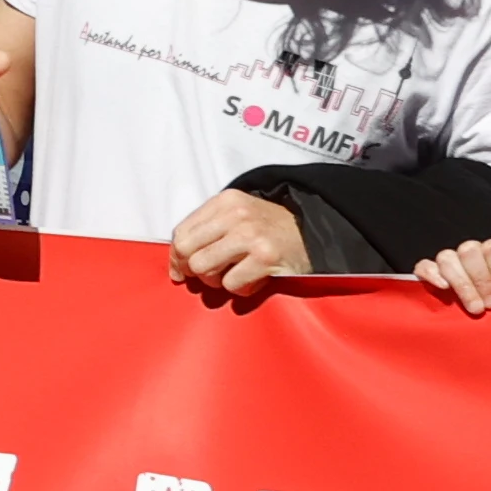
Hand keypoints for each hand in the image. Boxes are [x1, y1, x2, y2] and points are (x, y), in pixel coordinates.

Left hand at [166, 190, 314, 299]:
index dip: (177, 256)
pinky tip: (254, 279)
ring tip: (234, 275)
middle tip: (209, 276)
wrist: (314, 233)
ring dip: (216, 280)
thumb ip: (206, 232)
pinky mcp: (265, 257)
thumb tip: (177, 265)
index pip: (182, 232)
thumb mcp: (237, 217)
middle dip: (194, 270)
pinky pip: (231, 283)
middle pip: (188, 251)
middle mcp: (236, 215)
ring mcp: (251, 235)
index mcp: (225, 202)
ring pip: (204, 268)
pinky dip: (240, 288)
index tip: (181, 269)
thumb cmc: (268, 229)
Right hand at [413, 215, 490, 317]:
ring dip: (462, 283)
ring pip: (447, 258)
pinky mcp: (435, 283)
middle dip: (481, 280)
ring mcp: (453, 270)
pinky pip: (423, 267)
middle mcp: (473, 258)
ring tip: (475, 307)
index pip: (490, 246)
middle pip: (467, 250)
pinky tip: (443, 287)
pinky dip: (430, 273)